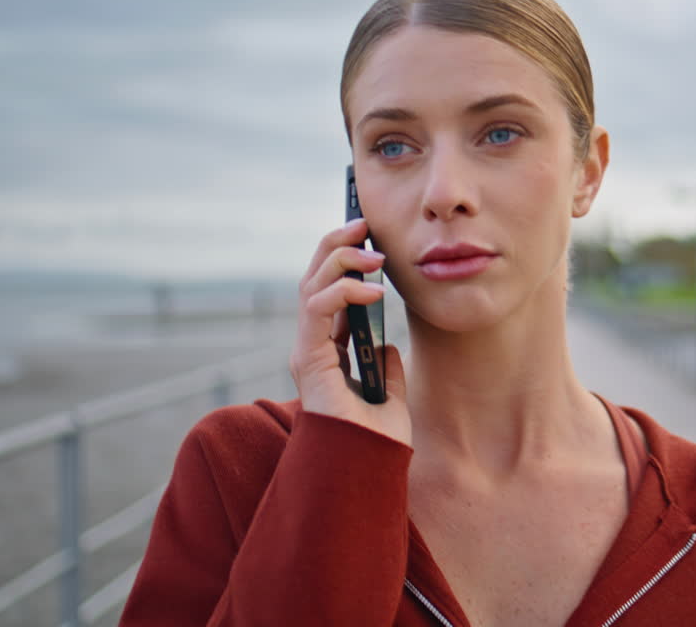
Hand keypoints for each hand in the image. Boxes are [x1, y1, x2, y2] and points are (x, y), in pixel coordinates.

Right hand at [289, 219, 410, 445]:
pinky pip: (316, 310)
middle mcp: (311, 348)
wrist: (368, 472)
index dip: (342, 260)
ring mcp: (305, 352)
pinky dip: (343, 292)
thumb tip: (389, 346)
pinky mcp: (307, 360)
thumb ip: (386, 369)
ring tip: (374, 254)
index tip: (368, 235)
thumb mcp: (390, 395)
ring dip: (340, 260)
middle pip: (312, 280)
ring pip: (310, 286)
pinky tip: (373, 291)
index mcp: (327, 352)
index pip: (326, 292)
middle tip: (363, 223)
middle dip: (335, 246)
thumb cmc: (374, 443)